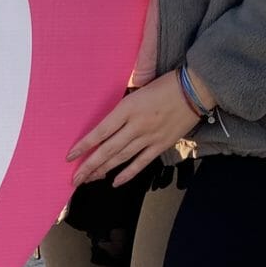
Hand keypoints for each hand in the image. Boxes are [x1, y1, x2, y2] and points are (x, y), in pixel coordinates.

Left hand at [67, 71, 199, 187]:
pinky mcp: (161, 145)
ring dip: (104, 170)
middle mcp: (136, 125)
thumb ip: (122, 108)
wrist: (195, 89)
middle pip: (107, 150)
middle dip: (89, 166)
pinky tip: (115, 182)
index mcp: (127, 108)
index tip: (70, 156)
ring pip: (121, 158)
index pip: (100, 131)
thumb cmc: (165, 85)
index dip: (84, 146)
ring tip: (89, 180)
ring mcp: (149, 137)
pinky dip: (128, 174)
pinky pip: (141, 163)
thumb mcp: (137, 90)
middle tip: (75, 179)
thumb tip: (108, 124)